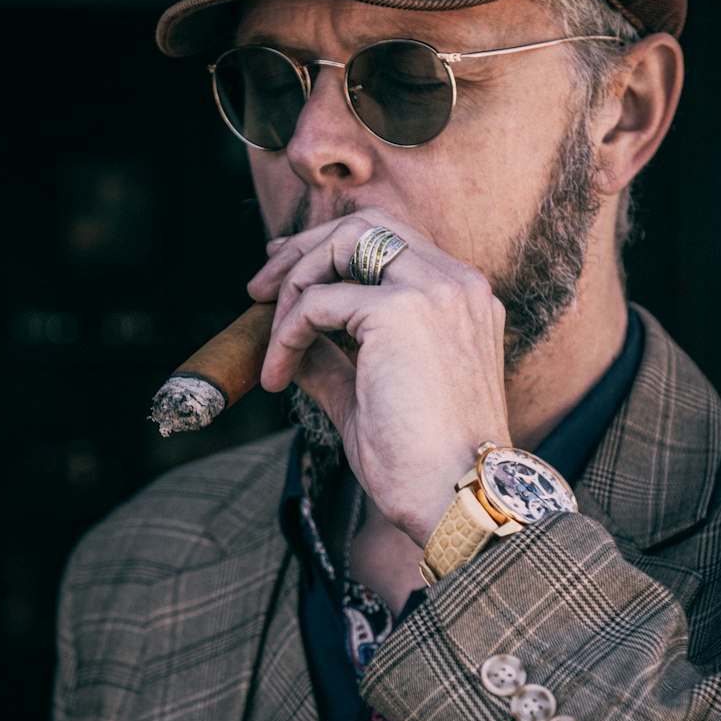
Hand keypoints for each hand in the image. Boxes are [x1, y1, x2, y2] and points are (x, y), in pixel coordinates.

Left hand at [246, 208, 511, 545]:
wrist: (458, 496)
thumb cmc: (423, 464)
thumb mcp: (369, 397)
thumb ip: (334, 361)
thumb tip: (292, 345)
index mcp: (461, 301)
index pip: (391, 242)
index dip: (330, 248)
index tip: (286, 274)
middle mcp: (456, 284)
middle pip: (367, 225)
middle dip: (305, 248)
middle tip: (259, 288)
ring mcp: (433, 291)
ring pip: (344, 242)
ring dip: (294, 278)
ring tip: (267, 329)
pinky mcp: (400, 312)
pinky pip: (319, 301)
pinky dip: (287, 332)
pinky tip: (278, 376)